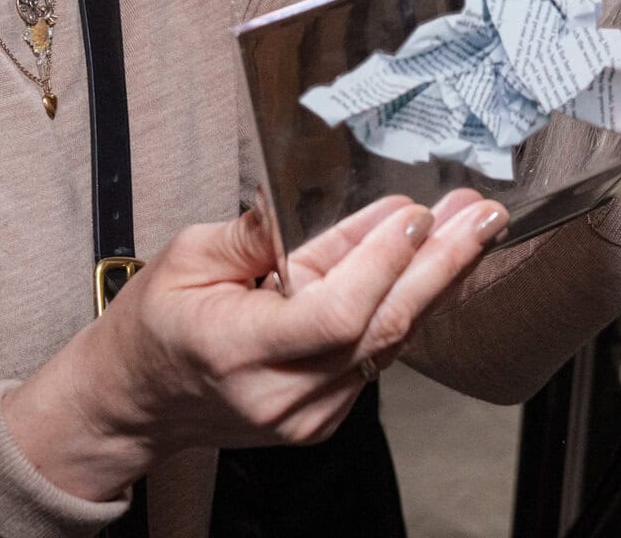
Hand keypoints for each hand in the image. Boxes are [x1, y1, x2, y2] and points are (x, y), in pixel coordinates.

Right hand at [4, 190, 508, 499]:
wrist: (136, 404)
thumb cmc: (156, 326)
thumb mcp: (185, 259)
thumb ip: (251, 234)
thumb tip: (293, 202)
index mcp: (239, 350)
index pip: (335, 312)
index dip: (382, 263)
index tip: (413, 215)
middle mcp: (281, 393)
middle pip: (381, 328)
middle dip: (442, 265)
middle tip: (484, 216)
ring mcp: (308, 415)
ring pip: (389, 341)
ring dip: (435, 278)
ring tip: (471, 224)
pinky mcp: (326, 418)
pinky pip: (377, 355)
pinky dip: (404, 305)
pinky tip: (431, 260)